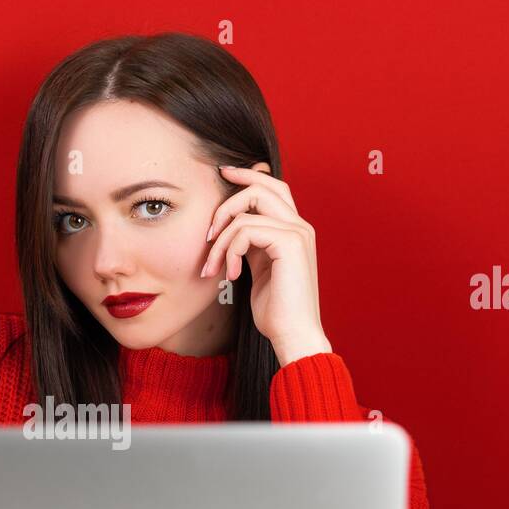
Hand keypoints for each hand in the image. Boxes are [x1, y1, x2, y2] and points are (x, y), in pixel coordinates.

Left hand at [200, 164, 331, 365]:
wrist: (293, 334)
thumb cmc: (275, 311)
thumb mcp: (258, 270)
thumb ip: (251, 245)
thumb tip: (230, 229)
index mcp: (294, 230)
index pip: (272, 187)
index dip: (247, 176)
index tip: (222, 174)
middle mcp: (300, 226)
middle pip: (261, 187)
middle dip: (227, 203)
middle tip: (208, 233)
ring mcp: (298, 232)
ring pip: (246, 211)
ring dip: (220, 240)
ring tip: (213, 267)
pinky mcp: (290, 243)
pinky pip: (246, 230)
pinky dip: (230, 251)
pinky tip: (231, 275)